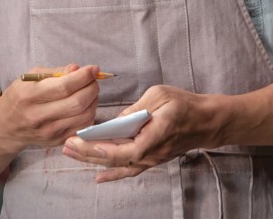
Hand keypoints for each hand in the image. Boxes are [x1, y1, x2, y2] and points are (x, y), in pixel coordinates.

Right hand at [0, 63, 100, 149]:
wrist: (5, 127)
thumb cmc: (20, 97)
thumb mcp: (30, 78)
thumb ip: (55, 72)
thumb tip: (78, 69)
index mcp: (29, 96)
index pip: (64, 86)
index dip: (84, 76)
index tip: (93, 69)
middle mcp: (38, 116)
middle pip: (77, 103)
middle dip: (92, 88)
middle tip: (93, 80)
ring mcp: (48, 132)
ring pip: (84, 116)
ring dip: (93, 100)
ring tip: (89, 91)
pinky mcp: (56, 141)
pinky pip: (83, 127)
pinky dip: (89, 114)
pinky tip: (84, 106)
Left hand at [61, 84, 222, 181]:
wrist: (206, 121)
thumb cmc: (184, 104)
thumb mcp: (160, 95)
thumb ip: (137, 108)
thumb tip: (116, 121)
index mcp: (156, 134)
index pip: (128, 149)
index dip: (105, 148)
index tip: (84, 142)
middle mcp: (152, 152)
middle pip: (116, 159)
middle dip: (88, 153)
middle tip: (66, 145)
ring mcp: (151, 159)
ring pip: (118, 164)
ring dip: (93, 159)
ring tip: (71, 153)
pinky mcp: (151, 159)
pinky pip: (129, 169)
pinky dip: (113, 173)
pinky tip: (97, 177)